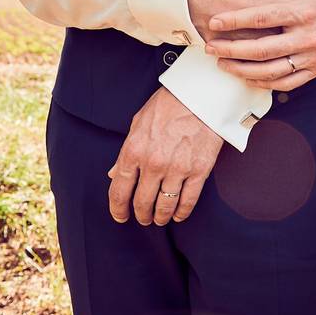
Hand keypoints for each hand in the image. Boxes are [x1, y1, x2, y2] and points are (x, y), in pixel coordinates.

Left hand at [107, 88, 222, 225]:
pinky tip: (178, 215)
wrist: (200, 95)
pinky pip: (188, 200)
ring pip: (164, 206)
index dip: (118, 209)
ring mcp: (177, 168)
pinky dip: (182, 212)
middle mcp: (153, 163)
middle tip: (143, 219)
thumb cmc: (168, 105)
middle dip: (140, 215)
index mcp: (134, 150)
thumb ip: (126, 152)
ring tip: (160, 219)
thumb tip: (115, 174)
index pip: (119, 190)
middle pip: (142, 202)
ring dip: (160, 217)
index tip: (120, 216)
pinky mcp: (199, 170)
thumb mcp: (138, 124)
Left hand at [204, 0, 315, 90]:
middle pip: (263, 48)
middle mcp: (308, 36)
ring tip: (224, 64)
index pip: (263, 17)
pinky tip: (248, 78)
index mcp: (304, 11)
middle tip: (211, 47)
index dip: (236, 20)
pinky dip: (265, 83)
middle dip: (232, 49)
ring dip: (243, 70)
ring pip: (272, 70)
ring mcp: (313, 56)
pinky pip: (287, 83)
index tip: (216, 21)